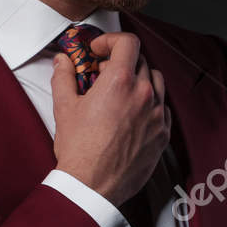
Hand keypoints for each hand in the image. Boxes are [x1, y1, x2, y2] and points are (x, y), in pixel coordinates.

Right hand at [50, 30, 169, 206]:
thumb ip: (64, 77)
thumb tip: (63, 61)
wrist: (93, 186)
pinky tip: (133, 113)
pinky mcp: (163, 134)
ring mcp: (157, 115)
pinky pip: (163, 108)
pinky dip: (151, 103)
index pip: (128, 42)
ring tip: (120, 92)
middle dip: (120, 62)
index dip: (111, 40)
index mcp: (120, 82)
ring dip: (139, 79)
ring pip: (156, 81)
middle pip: (140, 61)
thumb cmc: (80, 150)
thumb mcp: (64, 108)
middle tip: (102, 74)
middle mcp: (144, 94)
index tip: (99, 50)